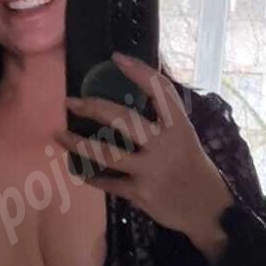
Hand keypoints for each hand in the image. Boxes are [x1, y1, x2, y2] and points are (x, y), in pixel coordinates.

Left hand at [56, 52, 233, 258]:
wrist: (207, 208)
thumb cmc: (191, 165)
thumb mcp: (184, 136)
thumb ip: (162, 118)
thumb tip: (136, 88)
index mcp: (178, 126)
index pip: (160, 90)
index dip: (139, 71)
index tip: (116, 57)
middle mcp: (164, 144)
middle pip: (123, 119)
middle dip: (93, 107)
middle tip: (70, 102)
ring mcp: (151, 170)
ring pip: (107, 153)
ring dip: (78, 143)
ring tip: (58, 135)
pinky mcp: (141, 193)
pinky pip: (108, 183)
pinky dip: (92, 177)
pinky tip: (79, 171)